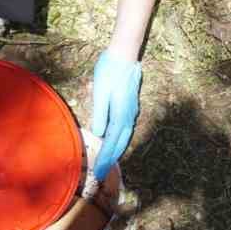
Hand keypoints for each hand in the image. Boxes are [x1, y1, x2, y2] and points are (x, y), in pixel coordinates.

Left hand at [88, 49, 142, 180]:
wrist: (125, 54)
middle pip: (120, 144)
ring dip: (116, 151)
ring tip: (108, 163)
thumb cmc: (109, 71)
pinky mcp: (131, 106)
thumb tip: (98, 135)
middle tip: (102, 175)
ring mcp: (132, 112)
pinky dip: (119, 140)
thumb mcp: (100, 92)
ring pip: (124, 137)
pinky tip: (114, 142)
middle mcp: (128, 116)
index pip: (111, 143)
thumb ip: (100, 115)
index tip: (99, 173)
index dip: (105, 159)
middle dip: (111, 160)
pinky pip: (125, 130)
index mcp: (120, 115)